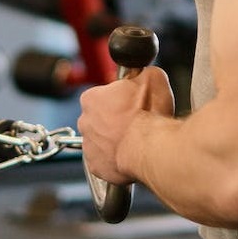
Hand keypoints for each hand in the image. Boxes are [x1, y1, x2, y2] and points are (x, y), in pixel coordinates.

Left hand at [78, 66, 173, 184]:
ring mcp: (88, 146)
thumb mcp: (153, 78)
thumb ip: (143, 72)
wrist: (149, 148)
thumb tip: (144, 73)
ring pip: (101, 141)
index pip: (101, 95)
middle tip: (135, 122)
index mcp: (91, 98)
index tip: (131, 102)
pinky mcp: (95, 166)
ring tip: (135, 141)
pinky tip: (130, 155)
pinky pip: (104, 161)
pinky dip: (115, 159)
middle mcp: (84, 122)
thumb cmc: (148, 115)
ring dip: (114, 140)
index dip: (118, 98)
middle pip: (99, 118)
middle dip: (114, 120)